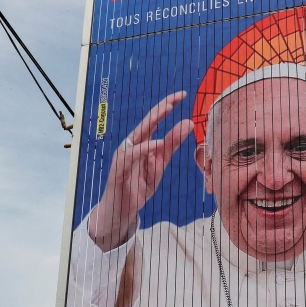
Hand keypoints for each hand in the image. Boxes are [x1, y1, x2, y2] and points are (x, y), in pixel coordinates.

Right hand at [88, 92, 193, 251]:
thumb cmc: (138, 188)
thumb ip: (170, 148)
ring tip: (169, 110)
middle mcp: (131, 145)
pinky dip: (144, 149)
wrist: (122, 211)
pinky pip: (132, 155)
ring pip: (139, 135)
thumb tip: (187, 125)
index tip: (182, 95)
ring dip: (154, 121)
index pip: (155, 120)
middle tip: (177, 97)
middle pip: (147, 122)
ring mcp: (124, 156)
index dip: (167, 106)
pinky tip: (156, 144)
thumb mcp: (159, 167)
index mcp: (141, 143)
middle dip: (162, 108)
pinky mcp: (118, 169)